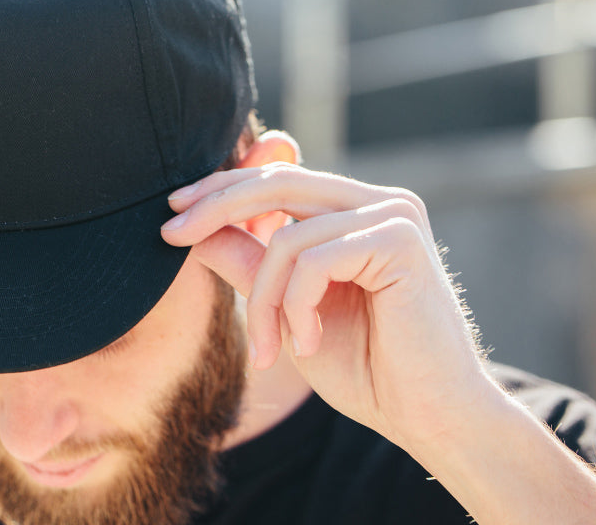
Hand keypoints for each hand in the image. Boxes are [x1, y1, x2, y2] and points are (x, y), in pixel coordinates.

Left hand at [161, 163, 493, 445]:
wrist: (426, 416)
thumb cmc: (364, 367)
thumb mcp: (286, 309)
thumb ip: (250, 263)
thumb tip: (194, 229)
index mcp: (353, 211)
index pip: (275, 180)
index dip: (220, 189)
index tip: (171, 213)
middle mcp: (377, 202)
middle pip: (275, 184)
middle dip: (215, 208)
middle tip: (170, 235)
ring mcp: (393, 215)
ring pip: (288, 238)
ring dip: (264, 301)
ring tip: (270, 348)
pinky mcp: (400, 239)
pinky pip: (312, 261)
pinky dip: (296, 307)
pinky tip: (308, 343)